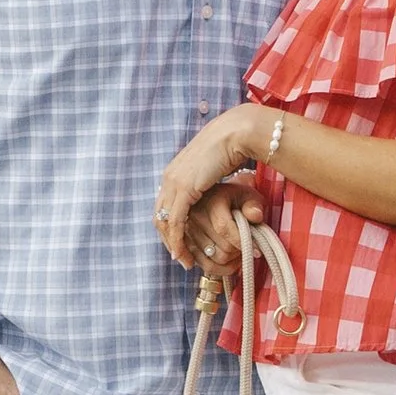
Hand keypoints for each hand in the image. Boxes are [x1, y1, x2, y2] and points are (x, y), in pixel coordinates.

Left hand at [154, 112, 257, 263]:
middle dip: (168, 240)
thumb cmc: (231, 147)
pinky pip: (176, 222)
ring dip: (172, 245)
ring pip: (165, 222)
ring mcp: (174, 183)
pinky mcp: (184, 189)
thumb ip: (205, 179)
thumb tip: (210, 187)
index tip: (181, 245)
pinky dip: (177, 240)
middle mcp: (169, 177)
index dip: (170, 228)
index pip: (164, 206)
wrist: (235, 133)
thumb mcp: (212, 167)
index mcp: (174, 172)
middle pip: (160, 216)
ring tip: (183, 261)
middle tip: (180, 258)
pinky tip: (183, 253)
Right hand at [187, 189, 247, 276]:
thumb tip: (255, 216)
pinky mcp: (188, 247)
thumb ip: (253, 206)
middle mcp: (195, 218)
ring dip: (232, 260)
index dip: (242, 241)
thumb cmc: (235, 200)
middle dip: (239, 250)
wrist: (216, 200)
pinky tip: (231, 262)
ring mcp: (189, 234)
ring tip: (239, 250)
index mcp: (210, 203)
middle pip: (222, 247)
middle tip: (247, 245)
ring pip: (216, 259)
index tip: (257, 248)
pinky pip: (206, 266)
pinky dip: (221, 269)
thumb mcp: (247, 196)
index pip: (224, 228)